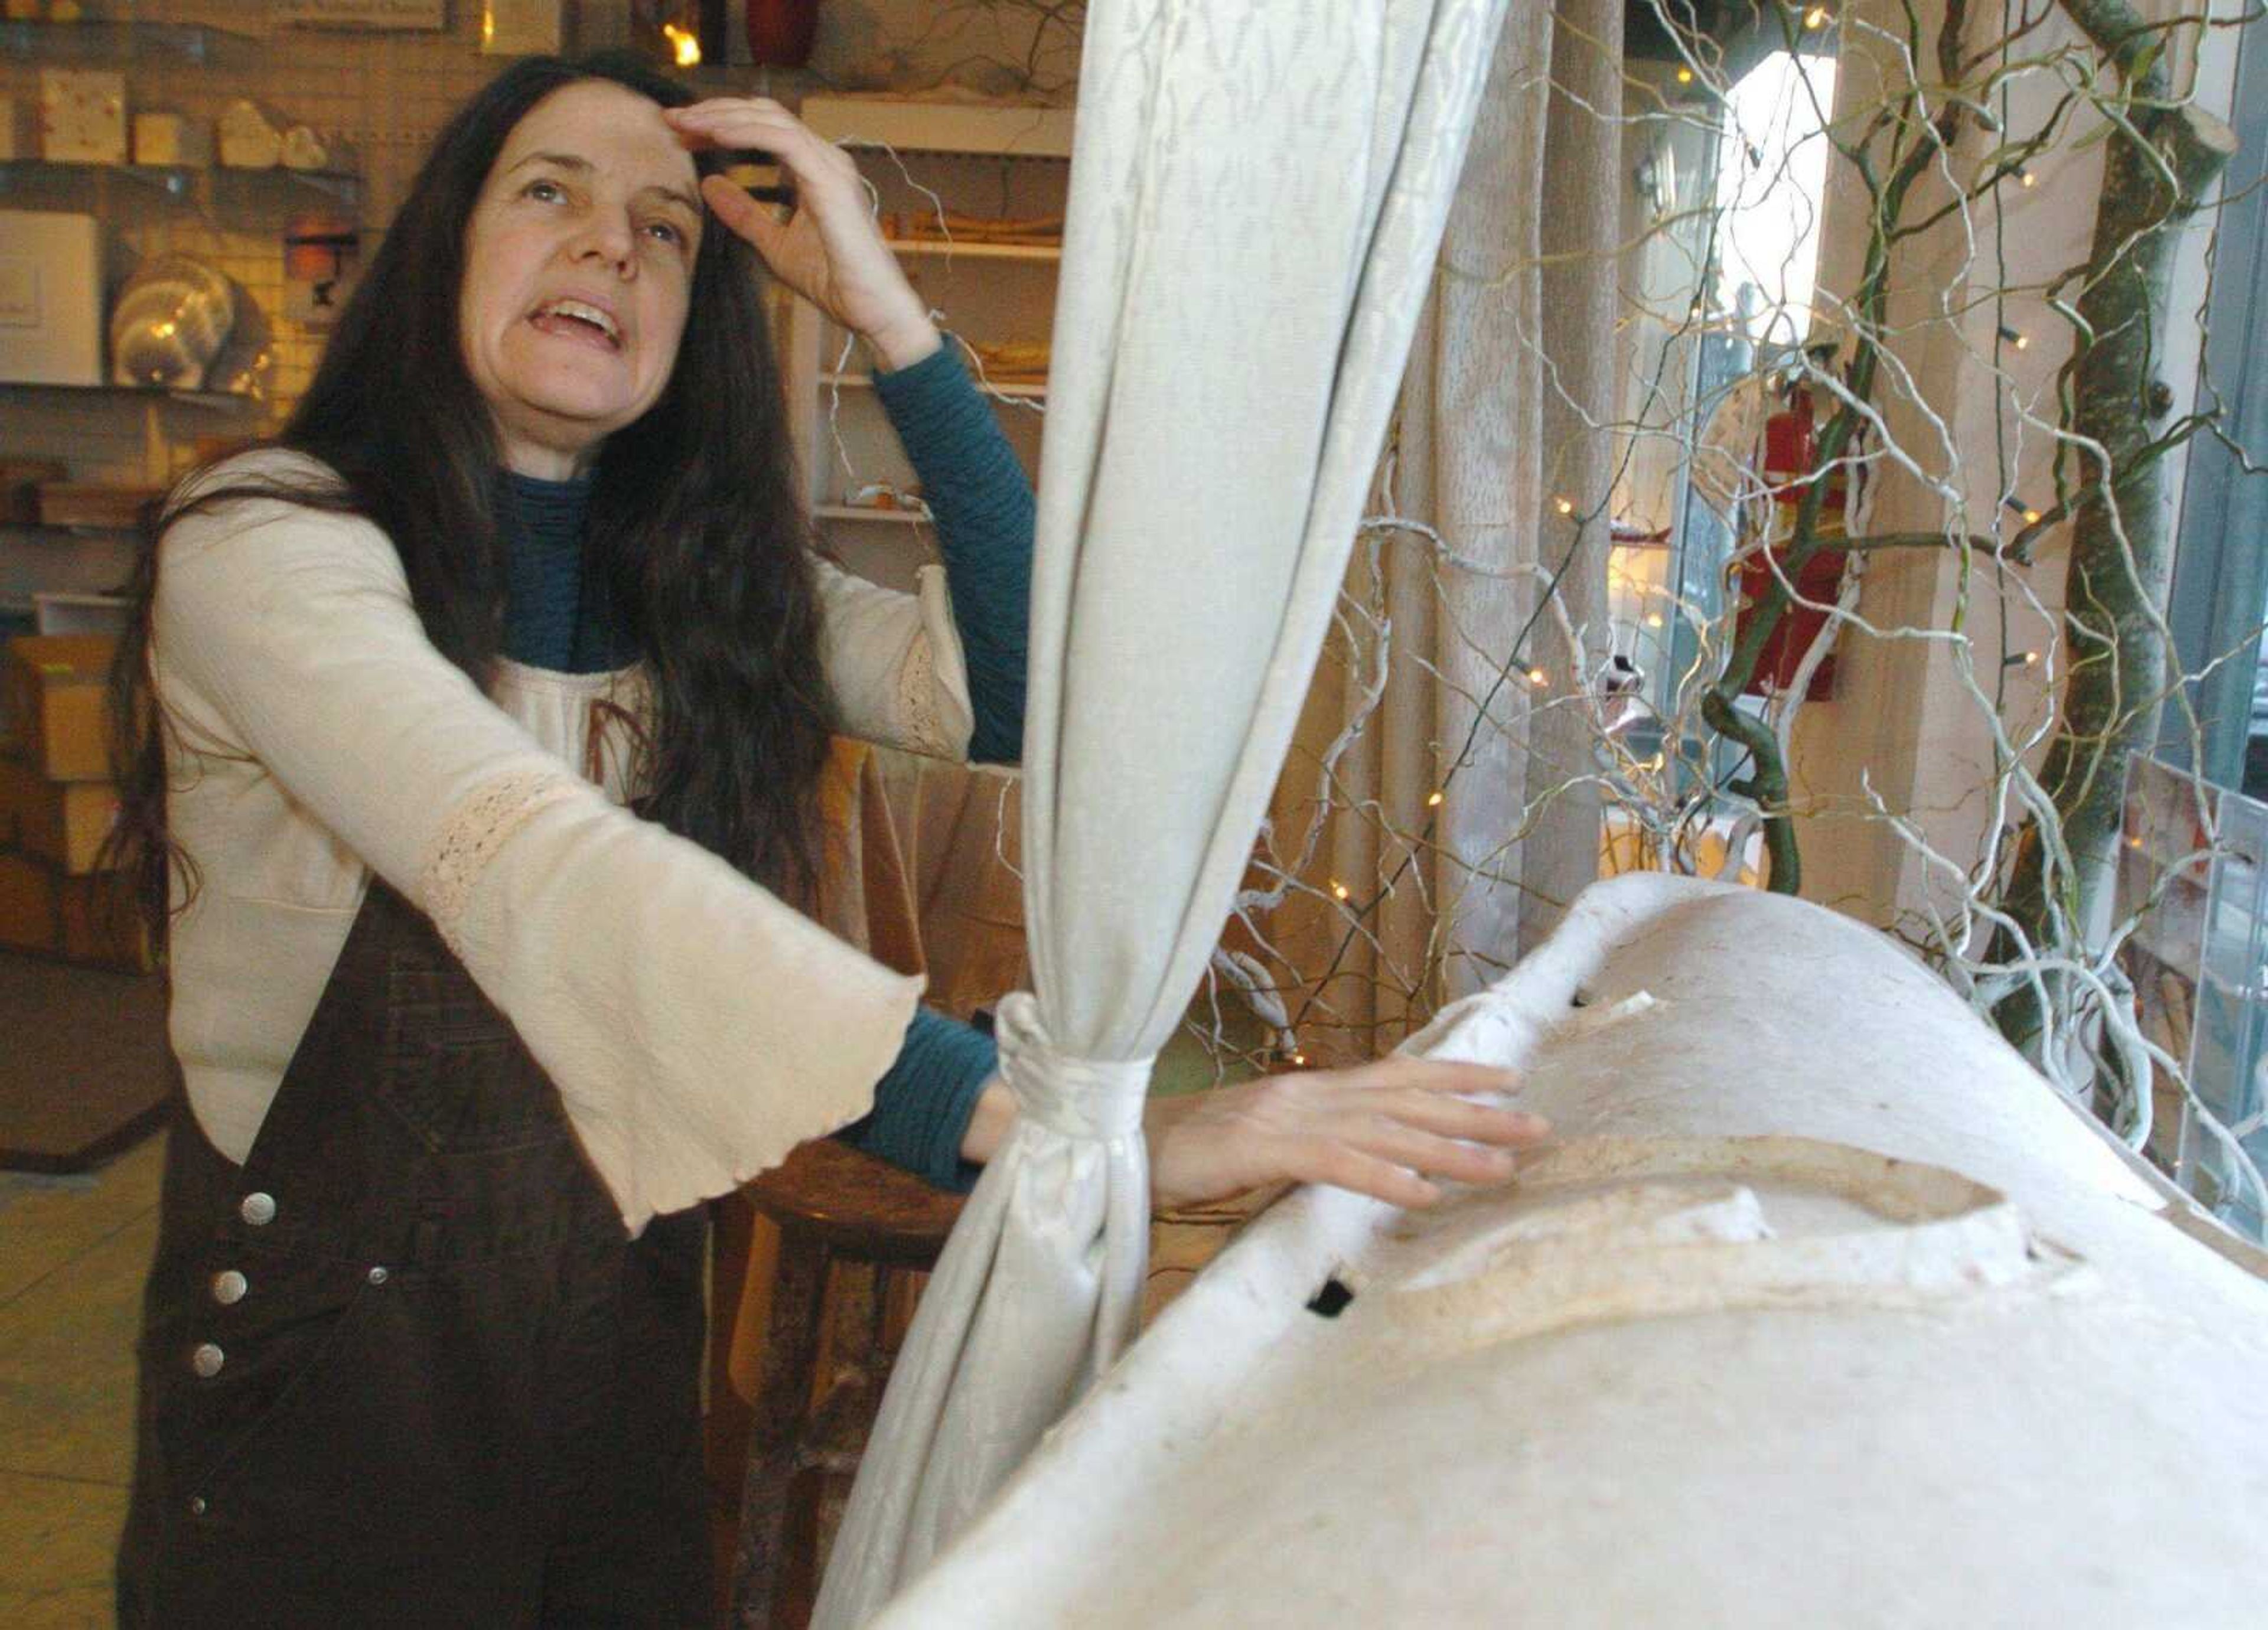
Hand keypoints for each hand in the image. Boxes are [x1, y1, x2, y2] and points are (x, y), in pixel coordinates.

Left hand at [663, 97, 939, 369]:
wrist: (871, 310)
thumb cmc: (834, 282)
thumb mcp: (774, 244)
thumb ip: (744, 214)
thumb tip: (709, 185)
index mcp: (814, 169)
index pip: (762, 128)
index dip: (720, 124)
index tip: (682, 134)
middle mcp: (824, 158)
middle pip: (763, 114)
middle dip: (715, 111)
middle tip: (673, 119)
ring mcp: (829, 165)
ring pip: (770, 119)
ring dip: (723, 116)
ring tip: (686, 123)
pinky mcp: (829, 179)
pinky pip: (781, 140)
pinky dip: (745, 132)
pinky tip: (714, 134)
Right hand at [1144, 1056, 1545, 1211]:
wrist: (1125, 1144)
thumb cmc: (1196, 1149)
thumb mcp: (1270, 1137)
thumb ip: (1319, 1138)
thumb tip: (1369, 1151)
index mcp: (1314, 1090)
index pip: (1399, 1075)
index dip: (1456, 1075)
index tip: (1511, 1080)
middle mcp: (1312, 1095)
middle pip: (1409, 1101)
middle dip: (1476, 1114)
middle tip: (1540, 1127)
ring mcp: (1289, 1119)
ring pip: (1386, 1131)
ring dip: (1449, 1150)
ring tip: (1504, 1168)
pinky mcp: (1264, 1149)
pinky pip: (1336, 1164)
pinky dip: (1385, 1177)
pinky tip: (1426, 1194)